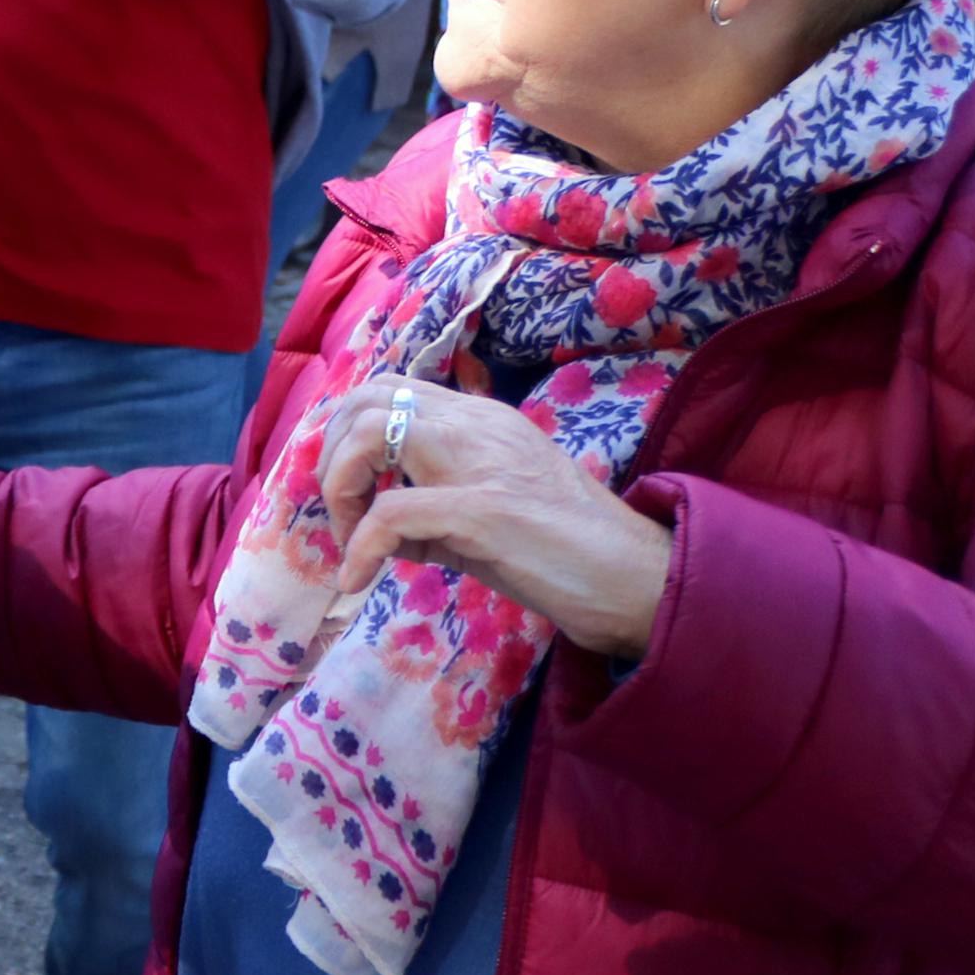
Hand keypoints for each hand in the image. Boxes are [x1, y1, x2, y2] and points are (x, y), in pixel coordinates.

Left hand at [314, 377, 673, 660]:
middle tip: (342, 514)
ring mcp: (480, 462)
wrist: (642, 581)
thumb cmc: (574, 554)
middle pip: (367, 398)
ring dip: (339, 488)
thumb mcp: (491, 517)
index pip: (392, 392)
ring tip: (350, 542)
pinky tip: (358, 578)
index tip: (349, 491)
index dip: (349, 435)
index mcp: (482, 421)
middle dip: (332, 454)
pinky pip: (391, 511)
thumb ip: (433, 511)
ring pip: (369, 433)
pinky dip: (361, 546)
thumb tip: (377, 531)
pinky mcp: (483, 509)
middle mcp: (478, 426)